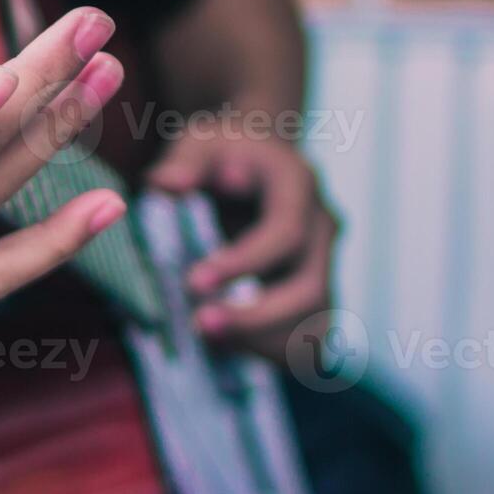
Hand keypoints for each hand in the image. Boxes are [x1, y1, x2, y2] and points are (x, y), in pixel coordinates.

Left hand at [147, 130, 338, 361]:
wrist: (255, 161)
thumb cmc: (221, 152)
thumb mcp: (199, 142)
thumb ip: (184, 161)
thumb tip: (168, 185)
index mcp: (298, 185)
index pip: (286, 232)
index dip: (245, 263)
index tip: (194, 282)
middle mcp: (322, 227)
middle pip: (309, 288)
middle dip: (256, 316)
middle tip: (199, 324)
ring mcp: (325, 264)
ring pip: (315, 323)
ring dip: (262, 341)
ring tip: (207, 341)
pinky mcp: (315, 293)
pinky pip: (311, 339)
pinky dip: (271, 352)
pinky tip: (226, 349)